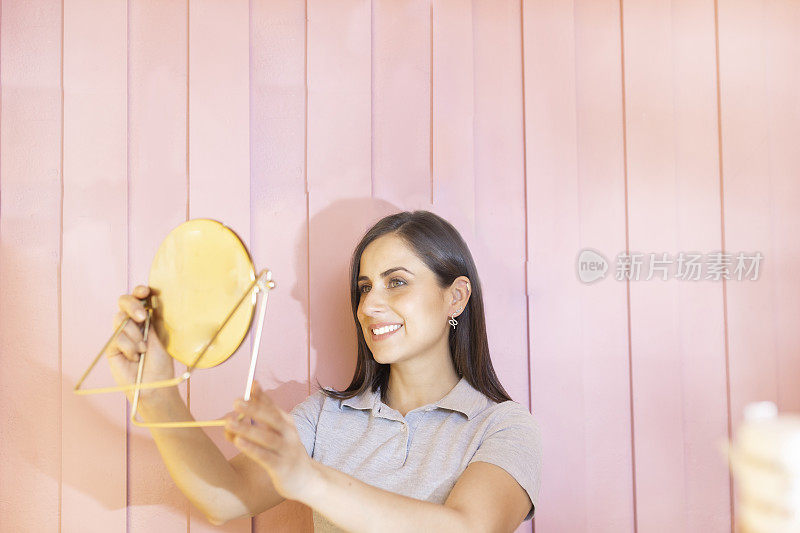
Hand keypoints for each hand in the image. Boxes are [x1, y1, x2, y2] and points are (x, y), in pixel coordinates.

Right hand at [105, 284, 175, 403]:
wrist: (154, 384)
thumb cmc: (161, 362)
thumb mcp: (161, 337)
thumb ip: (152, 320)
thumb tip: (150, 301)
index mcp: (147, 317)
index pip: (139, 297)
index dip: (140, 291)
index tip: (145, 291)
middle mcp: (133, 322)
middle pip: (124, 301)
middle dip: (132, 306)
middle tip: (143, 318)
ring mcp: (121, 334)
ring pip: (120, 319)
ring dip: (134, 335)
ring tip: (143, 350)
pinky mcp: (111, 346)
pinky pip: (116, 337)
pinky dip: (128, 347)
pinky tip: (135, 358)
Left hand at [224, 382, 319, 502]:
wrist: (306, 480)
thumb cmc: (284, 454)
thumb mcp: (273, 437)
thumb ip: (253, 427)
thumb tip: (230, 420)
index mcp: (286, 423)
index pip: (273, 406)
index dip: (262, 395)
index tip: (251, 384)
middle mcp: (288, 434)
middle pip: (271, 418)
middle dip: (254, 409)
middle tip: (236, 402)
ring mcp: (286, 450)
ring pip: (266, 437)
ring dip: (247, 429)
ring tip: (229, 423)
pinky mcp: (281, 467)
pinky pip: (265, 456)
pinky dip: (251, 448)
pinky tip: (238, 442)